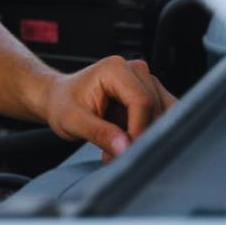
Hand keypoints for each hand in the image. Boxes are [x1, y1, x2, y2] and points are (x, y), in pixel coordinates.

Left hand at [38, 56, 176, 159]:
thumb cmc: (63, 104)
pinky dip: (150, 134)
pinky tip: (127, 143)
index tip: (127, 152)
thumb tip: (125, 148)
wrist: (59, 99)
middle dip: (141, 136)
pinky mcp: (152, 95)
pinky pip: (164, 118)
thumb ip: (99, 133)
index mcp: (115, 69)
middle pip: (156, 109)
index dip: (138, 130)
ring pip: (165, 115)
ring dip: (147, 137)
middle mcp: (136, 70)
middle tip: (117, 155)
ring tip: (119, 149)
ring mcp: (146, 82)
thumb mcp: (72, 121)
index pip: (142, 101)